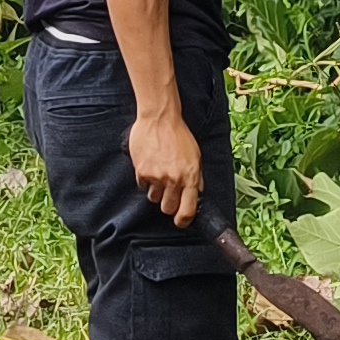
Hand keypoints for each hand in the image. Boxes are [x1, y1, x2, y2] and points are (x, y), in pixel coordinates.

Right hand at [128, 105, 203, 229]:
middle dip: (168, 204)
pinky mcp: (142, 172)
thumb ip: (196, 176)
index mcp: (190, 176)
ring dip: (156, 190)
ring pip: (154, 198)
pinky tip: (150, 165)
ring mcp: (157, 177)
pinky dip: (145, 180)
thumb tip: (197, 193)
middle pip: (167, 208)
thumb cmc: (178, 134)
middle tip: (168, 192)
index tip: (181, 221)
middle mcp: (174, 179)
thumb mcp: (195, 155)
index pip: (188, 210)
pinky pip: (142, 186)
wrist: (160, 118)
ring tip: (159, 174)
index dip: (183, 220)